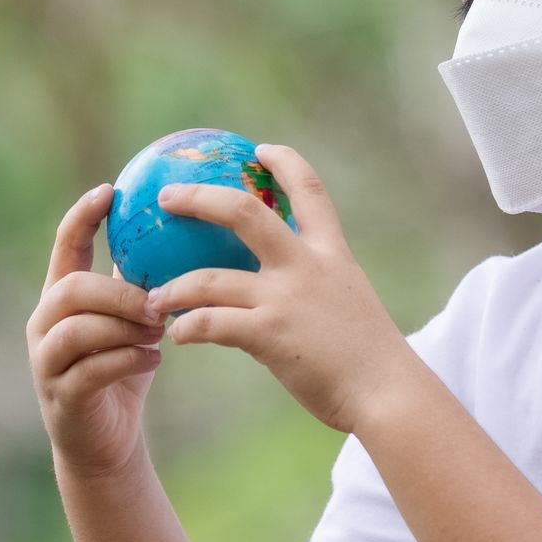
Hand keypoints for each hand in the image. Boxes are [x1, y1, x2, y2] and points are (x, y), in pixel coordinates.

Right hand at [27, 183, 163, 477]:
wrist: (104, 443)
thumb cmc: (122, 371)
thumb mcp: (130, 322)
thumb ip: (140, 285)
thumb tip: (186, 236)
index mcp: (61, 297)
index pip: (64, 246)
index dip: (82, 217)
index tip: (109, 191)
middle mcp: (44, 325)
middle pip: (71, 288)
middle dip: (118, 291)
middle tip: (157, 300)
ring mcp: (47, 362)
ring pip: (78, 330)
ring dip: (124, 327)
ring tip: (157, 332)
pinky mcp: (62, 397)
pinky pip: (92, 370)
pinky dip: (127, 361)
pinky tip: (153, 360)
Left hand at [146, 146, 422, 434]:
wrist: (388, 393)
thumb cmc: (369, 358)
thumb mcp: (349, 302)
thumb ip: (318, 285)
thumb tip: (287, 287)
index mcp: (331, 252)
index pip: (309, 189)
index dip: (284, 162)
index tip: (261, 148)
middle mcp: (306, 265)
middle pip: (242, 211)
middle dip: (198, 198)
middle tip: (167, 197)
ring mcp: (286, 298)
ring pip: (209, 278)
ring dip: (173, 288)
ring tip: (153, 297)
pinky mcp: (270, 335)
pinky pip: (211, 323)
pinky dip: (188, 328)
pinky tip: (179, 336)